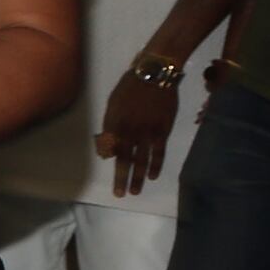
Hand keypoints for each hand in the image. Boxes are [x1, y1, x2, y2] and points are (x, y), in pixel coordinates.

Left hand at [96, 65, 184, 196]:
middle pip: (125, 159)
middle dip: (122, 178)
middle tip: (120, 194)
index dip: (110, 164)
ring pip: (141, 159)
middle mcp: (129, 130)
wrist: (154, 74)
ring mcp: (146, 131)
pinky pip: (158, 151)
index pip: (110, 149)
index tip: (109, 175)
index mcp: (114, 123)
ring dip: (138, 177)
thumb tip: (108, 146)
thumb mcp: (112, 103)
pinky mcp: (162, 130)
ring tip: (135, 192)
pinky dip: (155, 165)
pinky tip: (152, 177)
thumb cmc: (130, 87)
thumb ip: (110, 125)